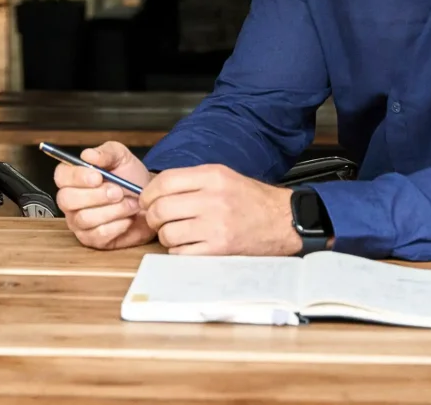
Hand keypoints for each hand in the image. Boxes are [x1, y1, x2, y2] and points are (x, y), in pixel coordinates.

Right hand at [53, 142, 155, 249]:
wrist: (151, 200)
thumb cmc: (131, 178)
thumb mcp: (121, 157)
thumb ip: (105, 152)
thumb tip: (88, 155)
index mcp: (73, 177)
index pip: (61, 176)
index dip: (77, 177)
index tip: (97, 176)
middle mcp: (71, 200)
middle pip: (67, 200)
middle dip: (96, 196)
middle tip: (118, 192)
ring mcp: (79, 222)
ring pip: (84, 218)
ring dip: (112, 210)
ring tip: (130, 204)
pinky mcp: (91, 239)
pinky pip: (98, 234)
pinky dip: (117, 225)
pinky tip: (127, 218)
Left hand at [139, 164, 302, 255]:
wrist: (284, 221)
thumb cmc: (252, 200)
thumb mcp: (224, 177)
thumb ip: (191, 181)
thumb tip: (155, 192)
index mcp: (213, 176)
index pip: (165, 181)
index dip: (148, 193)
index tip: (147, 201)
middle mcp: (213, 199)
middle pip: (161, 208)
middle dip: (153, 217)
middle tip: (158, 220)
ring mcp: (216, 226)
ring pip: (168, 233)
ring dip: (166, 236)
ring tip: (178, 234)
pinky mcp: (220, 250)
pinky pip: (182, 253)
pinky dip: (180, 252)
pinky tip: (190, 246)